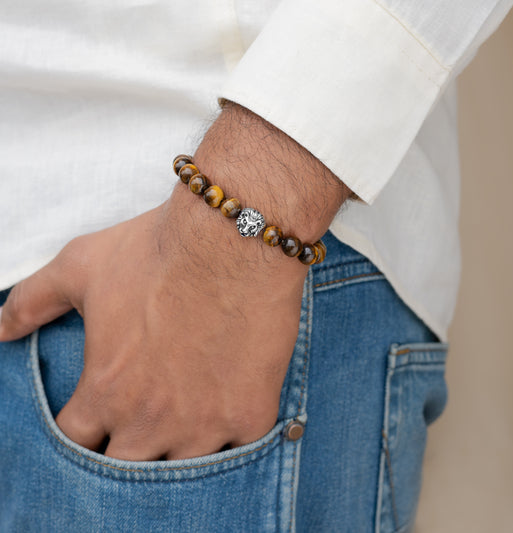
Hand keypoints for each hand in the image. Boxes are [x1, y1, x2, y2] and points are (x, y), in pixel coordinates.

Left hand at [0, 200, 306, 459]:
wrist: (234, 242)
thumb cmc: (158, 253)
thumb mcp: (82, 266)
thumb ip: (33, 301)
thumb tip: (0, 330)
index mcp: (105, 392)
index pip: (77, 441)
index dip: (89, 427)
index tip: (104, 413)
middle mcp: (150, 421)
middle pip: (128, 467)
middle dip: (132, 446)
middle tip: (151, 413)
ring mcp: (205, 425)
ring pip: (184, 468)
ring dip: (185, 442)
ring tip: (194, 410)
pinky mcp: (251, 416)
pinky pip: (239, 448)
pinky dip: (235, 431)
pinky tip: (234, 401)